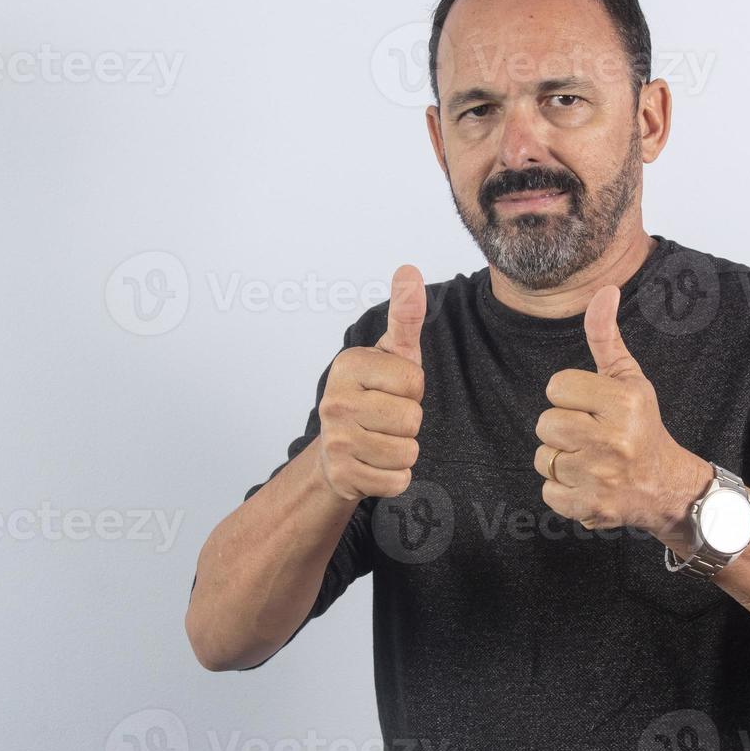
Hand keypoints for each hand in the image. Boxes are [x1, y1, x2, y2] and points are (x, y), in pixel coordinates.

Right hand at [317, 265, 426, 501]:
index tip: (393, 388)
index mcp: (348, 365)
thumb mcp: (393, 353)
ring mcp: (335, 441)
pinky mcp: (343, 475)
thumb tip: (408, 269)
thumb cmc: (374, 394)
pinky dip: (395, 477)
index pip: (415, 381)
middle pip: (412, 419)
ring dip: (404, 450)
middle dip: (409, 421)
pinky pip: (398, 481)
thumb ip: (405, 314)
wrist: (338, 449)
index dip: (414, 388)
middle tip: (387, 416)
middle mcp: (334, 401)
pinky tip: (376, 463)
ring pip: (407, 452)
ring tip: (382, 438)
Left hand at [533, 284, 711, 541]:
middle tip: (590, 436)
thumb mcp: (629, 379)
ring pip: (543, 458)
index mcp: (623, 403)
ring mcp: (601, 477)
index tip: (593, 408)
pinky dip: (563, 490)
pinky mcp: (590, 507)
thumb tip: (604, 290)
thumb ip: (606, 337)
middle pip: (545, 423)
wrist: (667, 487)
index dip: (570, 396)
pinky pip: (548, 492)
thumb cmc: (642, 427)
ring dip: (561, 460)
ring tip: (590, 460)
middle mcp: (613, 440)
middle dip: (562, 428)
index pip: (556, 387)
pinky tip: (588, 483)